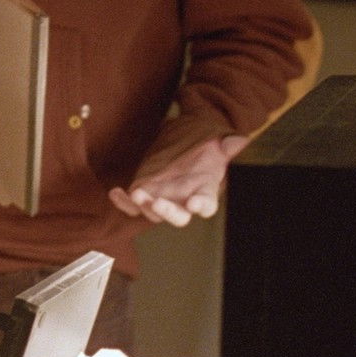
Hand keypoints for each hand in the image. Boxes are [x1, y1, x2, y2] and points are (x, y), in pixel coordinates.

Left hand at [109, 135, 249, 226]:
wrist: (187, 140)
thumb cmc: (206, 146)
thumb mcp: (218, 141)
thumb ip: (227, 144)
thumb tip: (240, 139)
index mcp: (204, 189)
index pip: (207, 204)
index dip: (202, 206)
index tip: (196, 205)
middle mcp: (183, 200)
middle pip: (177, 217)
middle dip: (167, 212)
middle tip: (157, 203)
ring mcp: (163, 198)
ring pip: (152, 212)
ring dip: (144, 205)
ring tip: (136, 193)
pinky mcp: (145, 193)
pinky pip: (132, 205)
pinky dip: (123, 202)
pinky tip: (115, 192)